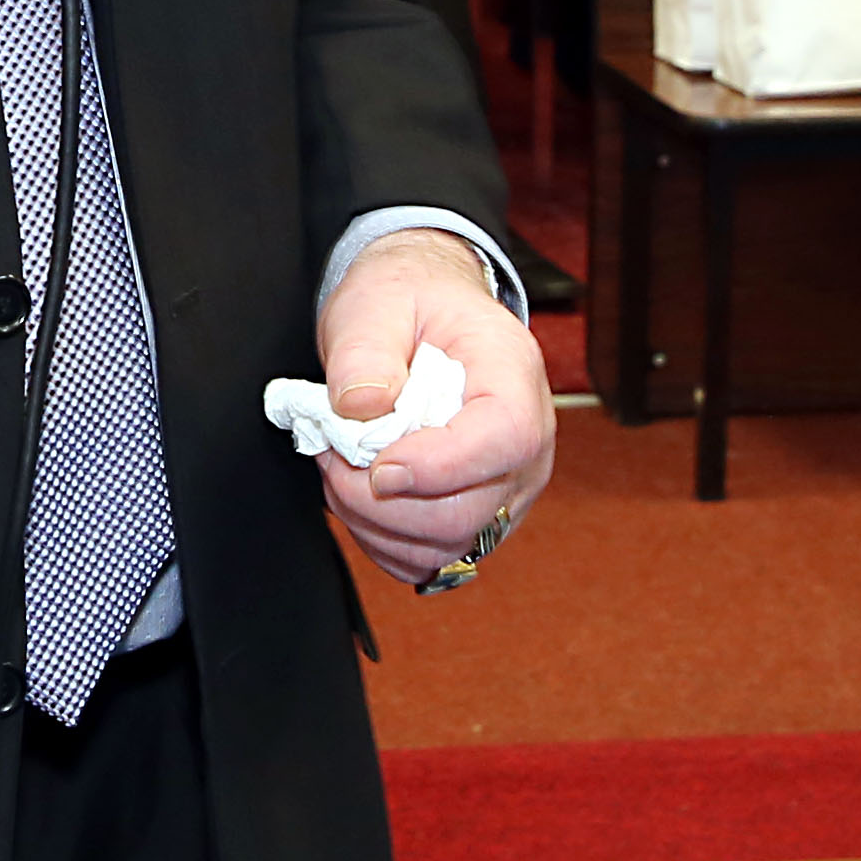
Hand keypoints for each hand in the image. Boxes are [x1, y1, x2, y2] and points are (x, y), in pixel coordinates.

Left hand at [317, 229, 556, 590]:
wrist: (424, 313)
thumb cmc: (410, 303)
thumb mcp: (376, 302)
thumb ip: (364, 351)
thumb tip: (362, 408)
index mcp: (514, 376)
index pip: (505, 438)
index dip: (439, 465)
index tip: (377, 464)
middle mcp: (527, 444)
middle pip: (468, 511)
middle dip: (381, 500)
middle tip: (333, 452)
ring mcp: (507, 489)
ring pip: (445, 544)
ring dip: (373, 520)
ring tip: (341, 464)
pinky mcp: (478, 518)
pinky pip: (430, 558)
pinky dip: (381, 539)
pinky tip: (361, 494)